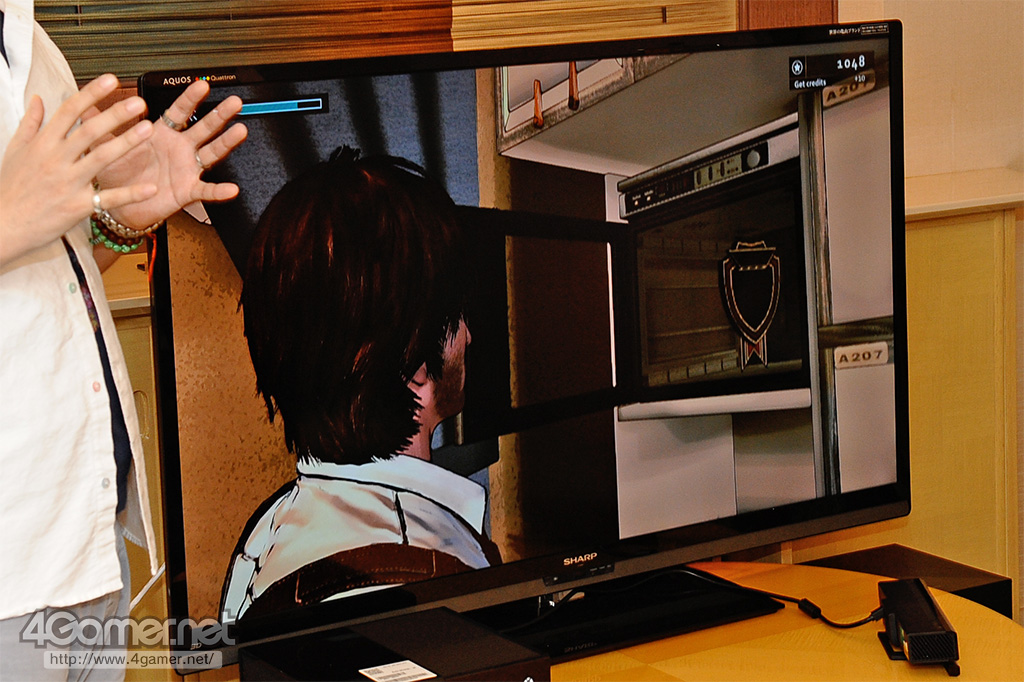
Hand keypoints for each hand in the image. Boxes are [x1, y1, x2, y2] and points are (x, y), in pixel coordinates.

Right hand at [0, 74, 157, 265]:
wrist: (3, 225)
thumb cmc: (10, 188)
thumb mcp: (15, 151)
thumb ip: (30, 124)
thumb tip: (38, 99)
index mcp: (42, 143)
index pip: (69, 111)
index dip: (91, 93)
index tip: (110, 80)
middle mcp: (56, 159)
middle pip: (89, 131)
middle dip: (114, 114)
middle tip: (138, 102)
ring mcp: (68, 183)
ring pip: (100, 158)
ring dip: (126, 143)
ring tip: (147, 130)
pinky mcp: (78, 206)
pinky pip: (108, 199)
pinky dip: (130, 194)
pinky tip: (151, 188)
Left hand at [92, 80, 247, 229]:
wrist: (120, 205)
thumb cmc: (118, 175)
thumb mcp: (108, 145)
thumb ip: (101, 123)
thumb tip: (84, 102)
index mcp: (161, 135)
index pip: (179, 111)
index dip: (191, 98)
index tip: (201, 84)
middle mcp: (179, 149)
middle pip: (204, 127)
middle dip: (219, 114)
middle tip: (234, 102)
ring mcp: (186, 169)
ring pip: (211, 152)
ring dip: (226, 142)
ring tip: (240, 131)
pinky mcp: (187, 191)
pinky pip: (206, 191)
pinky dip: (219, 191)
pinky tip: (231, 188)